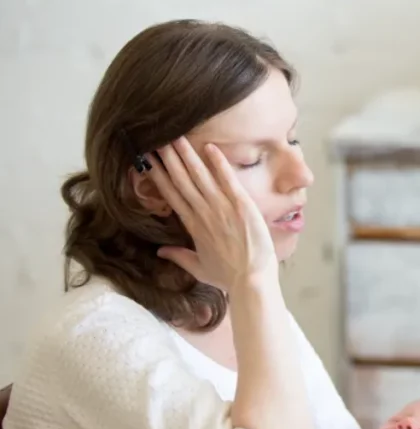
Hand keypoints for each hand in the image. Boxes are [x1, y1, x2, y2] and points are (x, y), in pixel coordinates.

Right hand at [145, 137, 277, 290]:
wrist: (251, 281)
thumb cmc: (228, 277)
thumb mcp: (199, 268)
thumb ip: (179, 256)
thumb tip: (160, 251)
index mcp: (192, 226)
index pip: (172, 195)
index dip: (159, 177)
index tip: (148, 161)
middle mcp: (203, 213)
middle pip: (181, 181)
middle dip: (169, 159)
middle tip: (157, 139)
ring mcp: (221, 208)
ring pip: (200, 176)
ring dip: (187, 156)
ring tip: (175, 137)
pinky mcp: (241, 205)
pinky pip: (228, 180)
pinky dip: (219, 164)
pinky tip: (209, 147)